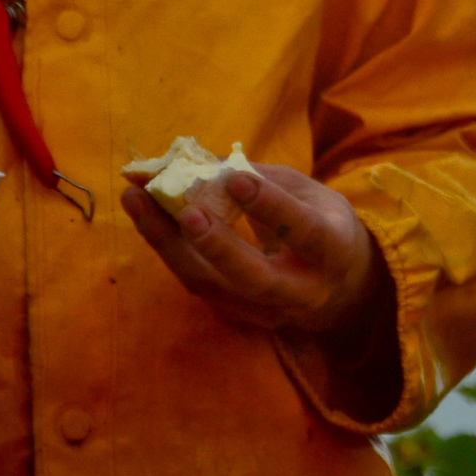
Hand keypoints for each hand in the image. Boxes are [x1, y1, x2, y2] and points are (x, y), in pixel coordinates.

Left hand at [123, 162, 389, 342]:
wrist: (339, 291)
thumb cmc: (324, 227)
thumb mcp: (314, 197)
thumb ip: (268, 181)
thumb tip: (211, 161)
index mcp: (333, 252)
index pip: (302, 231)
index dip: (270, 206)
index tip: (235, 178)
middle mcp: (301, 291)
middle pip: (254, 277)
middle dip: (217, 245)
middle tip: (185, 210)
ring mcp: (265, 310)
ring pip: (212, 285)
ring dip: (168, 243)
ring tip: (136, 199)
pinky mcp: (235, 314)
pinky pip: (197, 282)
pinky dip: (168, 248)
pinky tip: (145, 216)